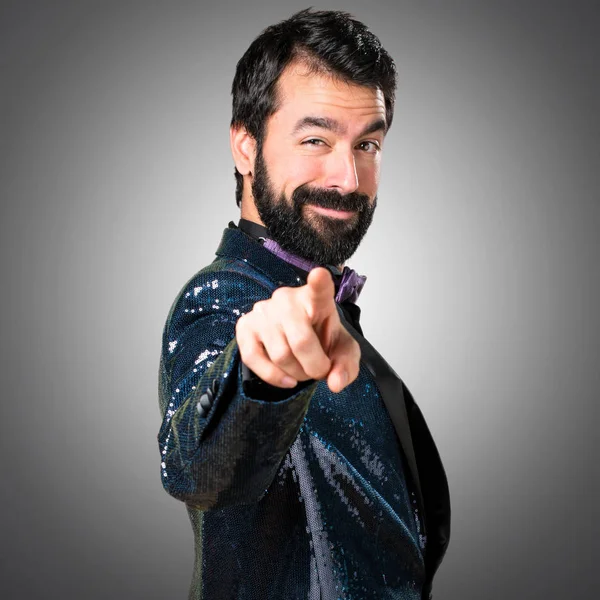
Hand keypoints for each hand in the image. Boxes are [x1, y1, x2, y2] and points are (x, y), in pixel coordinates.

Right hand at [235, 267, 360, 392]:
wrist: (299, 340)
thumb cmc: (322, 339)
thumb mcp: (343, 352)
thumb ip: (347, 367)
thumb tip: (335, 383)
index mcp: (316, 298)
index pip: (319, 289)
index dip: (319, 282)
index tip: (319, 274)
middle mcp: (287, 299)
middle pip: (301, 341)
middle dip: (315, 367)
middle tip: (319, 371)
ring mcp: (263, 311)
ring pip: (280, 355)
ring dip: (296, 374)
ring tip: (303, 370)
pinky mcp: (245, 325)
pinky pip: (253, 359)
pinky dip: (272, 376)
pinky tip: (286, 379)